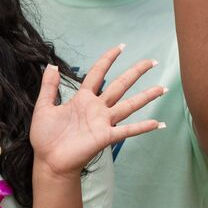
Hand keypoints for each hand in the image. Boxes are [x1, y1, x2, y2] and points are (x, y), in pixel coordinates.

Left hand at [30, 47, 166, 178]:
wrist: (48, 161)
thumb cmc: (45, 136)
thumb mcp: (44, 107)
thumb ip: (49, 87)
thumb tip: (52, 66)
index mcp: (82, 99)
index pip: (98, 73)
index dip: (108, 59)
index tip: (120, 47)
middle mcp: (97, 108)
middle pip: (120, 85)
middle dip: (135, 72)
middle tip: (151, 61)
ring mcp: (103, 122)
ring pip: (129, 105)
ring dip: (146, 97)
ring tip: (163, 88)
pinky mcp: (106, 137)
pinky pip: (128, 130)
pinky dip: (142, 127)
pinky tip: (158, 123)